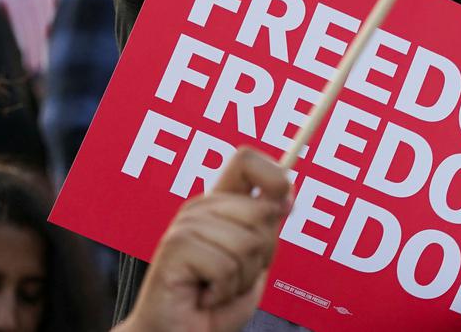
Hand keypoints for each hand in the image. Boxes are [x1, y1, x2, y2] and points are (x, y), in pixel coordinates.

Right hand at [119, 148, 290, 331]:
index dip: (274, 176)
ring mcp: (185, 225)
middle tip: (235, 275)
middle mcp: (201, 208)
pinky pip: (227, 266)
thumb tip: (285, 198)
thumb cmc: (217, 303)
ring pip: (249, 242)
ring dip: (242, 278)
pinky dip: (224, 291)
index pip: (246, 159)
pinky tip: (204, 297)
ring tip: (218, 288)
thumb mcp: (254, 261)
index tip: (284, 206)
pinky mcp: (175, 247)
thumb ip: (266, 228)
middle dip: (263, 254)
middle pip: (262, 210)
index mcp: (221, 204)